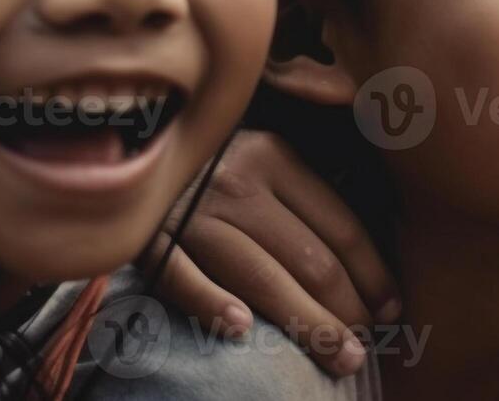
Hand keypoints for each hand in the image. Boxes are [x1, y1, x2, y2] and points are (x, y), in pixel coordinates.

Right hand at [147, 60, 399, 378]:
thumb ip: (304, 189)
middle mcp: (237, 181)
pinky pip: (182, 277)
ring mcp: (191, 213)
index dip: (374, 274)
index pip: (342, 227)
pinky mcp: (147, 241)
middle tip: (367, 347)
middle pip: (310, 259)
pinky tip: (241, 328)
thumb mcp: (259, 154)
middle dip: (348, 310)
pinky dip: (210, 302)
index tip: (391, 308)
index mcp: (274, 156)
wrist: (106, 142)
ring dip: (308, 324)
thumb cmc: (206, 162)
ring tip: (340, 357)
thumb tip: (364, 251)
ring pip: (262, 278)